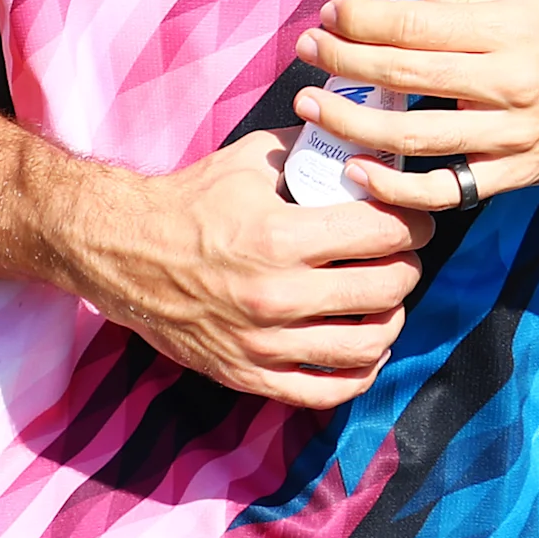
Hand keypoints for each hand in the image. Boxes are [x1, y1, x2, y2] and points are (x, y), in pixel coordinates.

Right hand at [58, 128, 434, 406]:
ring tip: (387, 302)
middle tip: (403, 256)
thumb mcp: (253, 159)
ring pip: (366, 346)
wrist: (122, 251)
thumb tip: (370, 146)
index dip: (415, 222)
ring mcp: (262, 342)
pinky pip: (324, 391)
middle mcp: (276, 295)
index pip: (385, 232)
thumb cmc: (191, 201)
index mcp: (281, 237)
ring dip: (391, 321)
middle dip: (408, 267)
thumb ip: (313, 152)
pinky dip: (359, 374)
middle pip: (387, 289)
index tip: (416, 220)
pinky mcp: (247, 374)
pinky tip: (366, 349)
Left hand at [291, 0, 538, 210]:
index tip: (331, 13)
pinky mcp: (514, 174)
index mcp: (508, 30)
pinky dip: (397, 186)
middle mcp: (508, 82)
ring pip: (415, 136)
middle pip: (406, 74)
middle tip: (307, 49)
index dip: (364, 18)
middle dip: (344, 61)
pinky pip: (446, 189)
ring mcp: (510, 134)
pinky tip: (359, 171)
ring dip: (353, 122)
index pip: (418, 23)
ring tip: (311, 106)